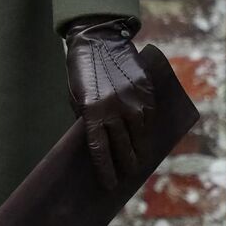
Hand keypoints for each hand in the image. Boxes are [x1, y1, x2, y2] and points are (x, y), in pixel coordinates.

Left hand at [64, 15, 155, 188]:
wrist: (99, 41)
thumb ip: (87, 120)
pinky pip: (148, 120)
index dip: (105, 171)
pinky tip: (142, 136)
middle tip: (126, 176)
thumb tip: (99, 145)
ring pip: (140, 138)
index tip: (109, 185)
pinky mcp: (147, 95)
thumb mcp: (76, 96)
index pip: (100, 151)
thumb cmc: (82, 71)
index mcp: (92, 112)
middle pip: (123, 149)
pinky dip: (145, 130)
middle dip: (125, 166)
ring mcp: (134, 103)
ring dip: (138, 151)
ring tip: (137, 161)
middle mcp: (115, 110)